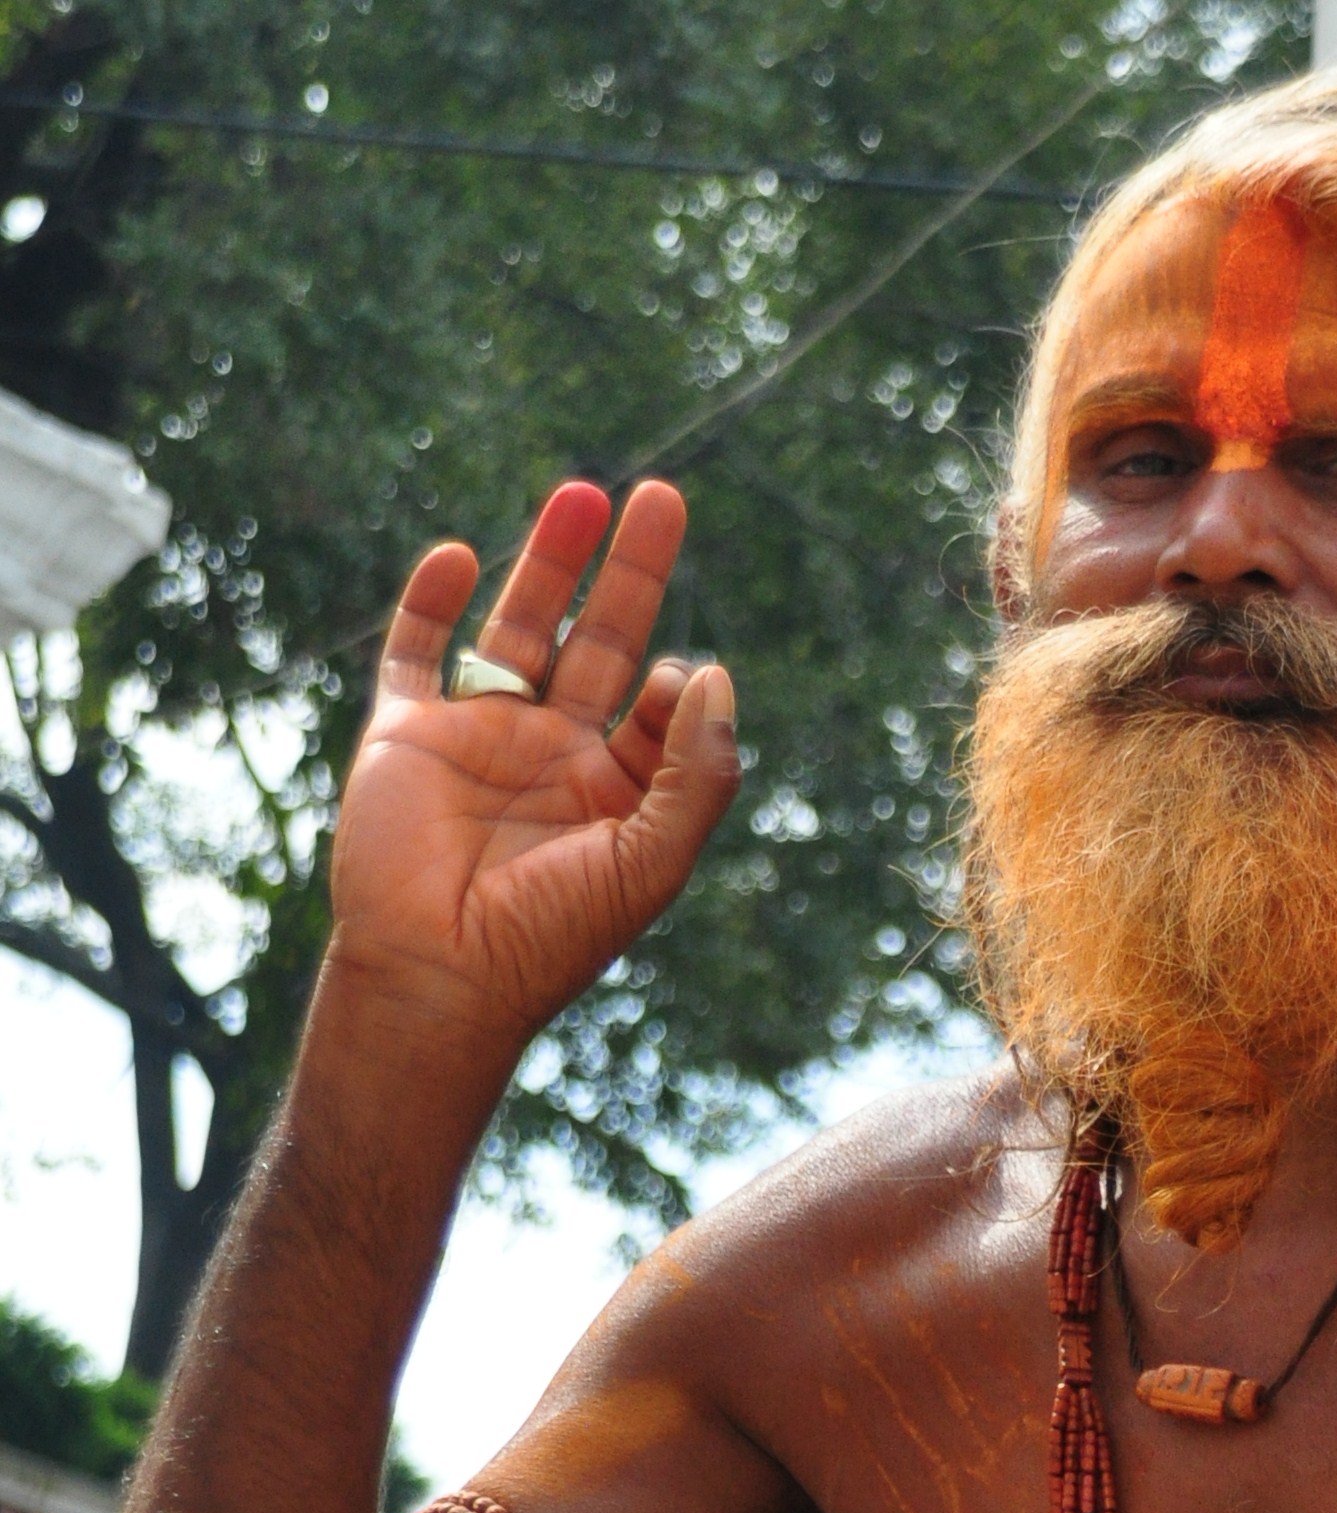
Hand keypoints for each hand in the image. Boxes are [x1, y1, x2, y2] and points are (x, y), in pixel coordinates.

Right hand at [326, 478, 740, 1049]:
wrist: (440, 977)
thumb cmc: (551, 935)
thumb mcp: (651, 859)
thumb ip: (694, 771)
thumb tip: (712, 673)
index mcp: (614, 791)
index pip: (656, 705)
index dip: (675, 684)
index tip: (667, 689)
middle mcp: (551, 756)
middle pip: (600, 640)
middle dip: (632, 572)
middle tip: (663, 495)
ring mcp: (479, 738)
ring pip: (519, 626)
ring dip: (549, 561)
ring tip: (583, 495)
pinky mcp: (408, 735)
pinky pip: (417, 653)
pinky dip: (430, 602)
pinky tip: (457, 556)